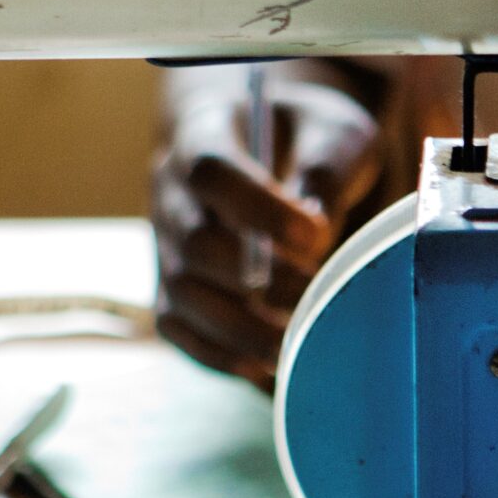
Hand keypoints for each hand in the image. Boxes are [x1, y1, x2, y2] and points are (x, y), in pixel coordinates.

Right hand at [152, 76, 383, 389]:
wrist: (270, 144)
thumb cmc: (305, 134)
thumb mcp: (332, 130)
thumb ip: (327, 171)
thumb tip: (316, 240)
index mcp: (202, 131)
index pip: (210, 171)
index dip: (257, 208)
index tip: (315, 235)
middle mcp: (170, 189)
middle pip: (193, 243)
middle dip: (260, 279)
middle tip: (319, 289)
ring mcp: (165, 242)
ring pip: (182, 296)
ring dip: (244, 329)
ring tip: (303, 338)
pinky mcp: (173, 289)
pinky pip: (183, 333)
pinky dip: (227, 357)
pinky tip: (275, 367)